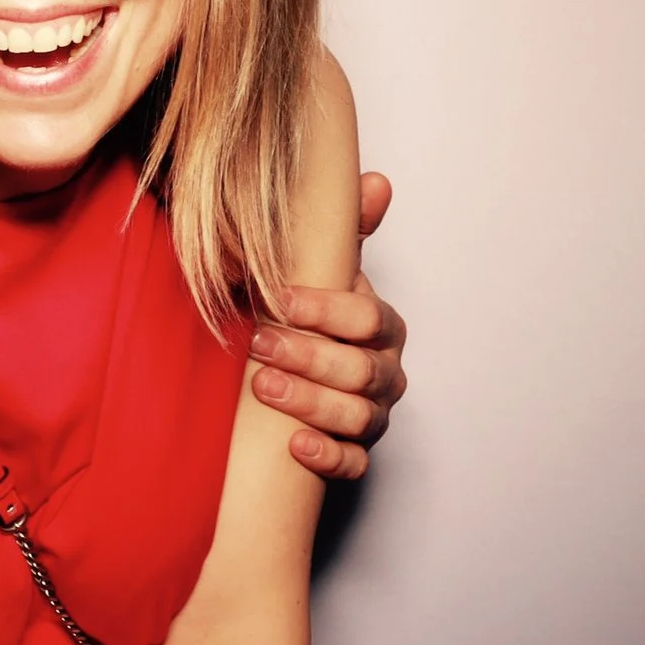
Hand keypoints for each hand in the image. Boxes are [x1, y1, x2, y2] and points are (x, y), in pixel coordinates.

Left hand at [249, 171, 406, 479]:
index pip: (369, 318)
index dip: (328, 310)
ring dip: (311, 402)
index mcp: (380, 325)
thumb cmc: (309, 316)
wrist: (294, 371)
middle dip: (309, 355)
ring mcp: (373, 414)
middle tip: (259, 343)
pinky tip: (296, 446)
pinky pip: (355, 463)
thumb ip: (345, 229)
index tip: (281, 301)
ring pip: (359, 417)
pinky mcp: (357, 453)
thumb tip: (375, 182)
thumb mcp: (321, 270)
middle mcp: (385, 371)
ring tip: (264, 387)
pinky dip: (328, 456)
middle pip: (361, 369)